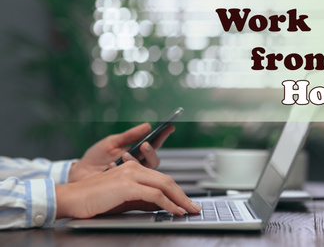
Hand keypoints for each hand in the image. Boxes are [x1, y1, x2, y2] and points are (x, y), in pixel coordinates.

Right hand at [56, 159, 201, 218]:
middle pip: (166, 180)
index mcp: (133, 168)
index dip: (177, 191)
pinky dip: (168, 204)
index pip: (161, 178)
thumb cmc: (94, 200)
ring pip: (164, 185)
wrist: (72, 198)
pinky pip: (155, 195)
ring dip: (180, 200)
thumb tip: (163, 205)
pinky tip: (175, 212)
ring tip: (189, 211)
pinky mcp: (127, 185)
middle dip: (183, 195)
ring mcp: (131, 175)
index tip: (186, 202)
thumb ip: (143, 199)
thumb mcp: (124, 199)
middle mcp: (134, 168)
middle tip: (194, 207)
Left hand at [68, 123, 174, 182]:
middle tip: (144, 145)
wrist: (78, 174)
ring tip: (125, 154)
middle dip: (151, 152)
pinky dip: (121, 170)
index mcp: (136, 153)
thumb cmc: (95, 158)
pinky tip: (112, 164)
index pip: (154, 144)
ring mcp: (132, 177)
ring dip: (137, 161)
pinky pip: (132, 181)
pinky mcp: (126, 187)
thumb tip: (147, 126)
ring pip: (147, 172)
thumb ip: (130, 136)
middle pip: (154, 160)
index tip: (169, 127)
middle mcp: (137, 166)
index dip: (163, 136)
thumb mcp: (112, 142)